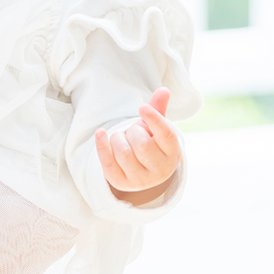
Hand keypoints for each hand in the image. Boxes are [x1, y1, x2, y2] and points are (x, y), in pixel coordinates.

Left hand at [94, 87, 182, 203]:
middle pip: (142, 144)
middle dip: (133, 130)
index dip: (154, 119)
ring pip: (123, 153)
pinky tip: (100, 133)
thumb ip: (158, 110)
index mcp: (172, 153)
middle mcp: (159, 170)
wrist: (143, 171)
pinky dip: (102, 145)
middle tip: (134, 131)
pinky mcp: (120, 183)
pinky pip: (108, 162)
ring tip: (122, 138)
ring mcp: (140, 180)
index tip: (142, 107)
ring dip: (118, 138)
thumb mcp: (157, 129)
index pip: (166, 135)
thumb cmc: (151, 143)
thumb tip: (163, 90)